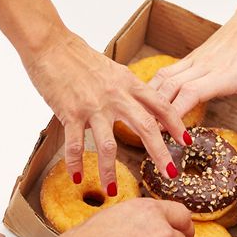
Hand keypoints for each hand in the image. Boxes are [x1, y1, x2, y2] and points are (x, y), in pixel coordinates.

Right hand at [25, 32, 187, 194]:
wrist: (49, 44)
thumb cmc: (78, 56)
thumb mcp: (112, 70)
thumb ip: (126, 89)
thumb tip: (139, 104)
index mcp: (129, 83)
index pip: (161, 106)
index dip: (177, 124)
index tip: (187, 141)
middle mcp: (116, 96)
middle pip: (146, 128)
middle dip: (160, 153)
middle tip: (170, 174)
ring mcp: (93, 106)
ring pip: (108, 146)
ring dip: (110, 172)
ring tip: (112, 191)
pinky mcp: (70, 113)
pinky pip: (74, 145)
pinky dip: (75, 164)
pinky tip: (77, 178)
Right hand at [149, 8, 236, 146]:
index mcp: (224, 74)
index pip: (192, 92)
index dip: (176, 113)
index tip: (167, 134)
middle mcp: (205, 65)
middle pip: (170, 86)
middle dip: (156, 111)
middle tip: (148, 135)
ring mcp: (195, 59)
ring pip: (163, 77)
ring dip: (150, 98)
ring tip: (143, 121)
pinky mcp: (192, 56)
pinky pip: (168, 71)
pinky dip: (154, 86)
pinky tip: (149, 102)